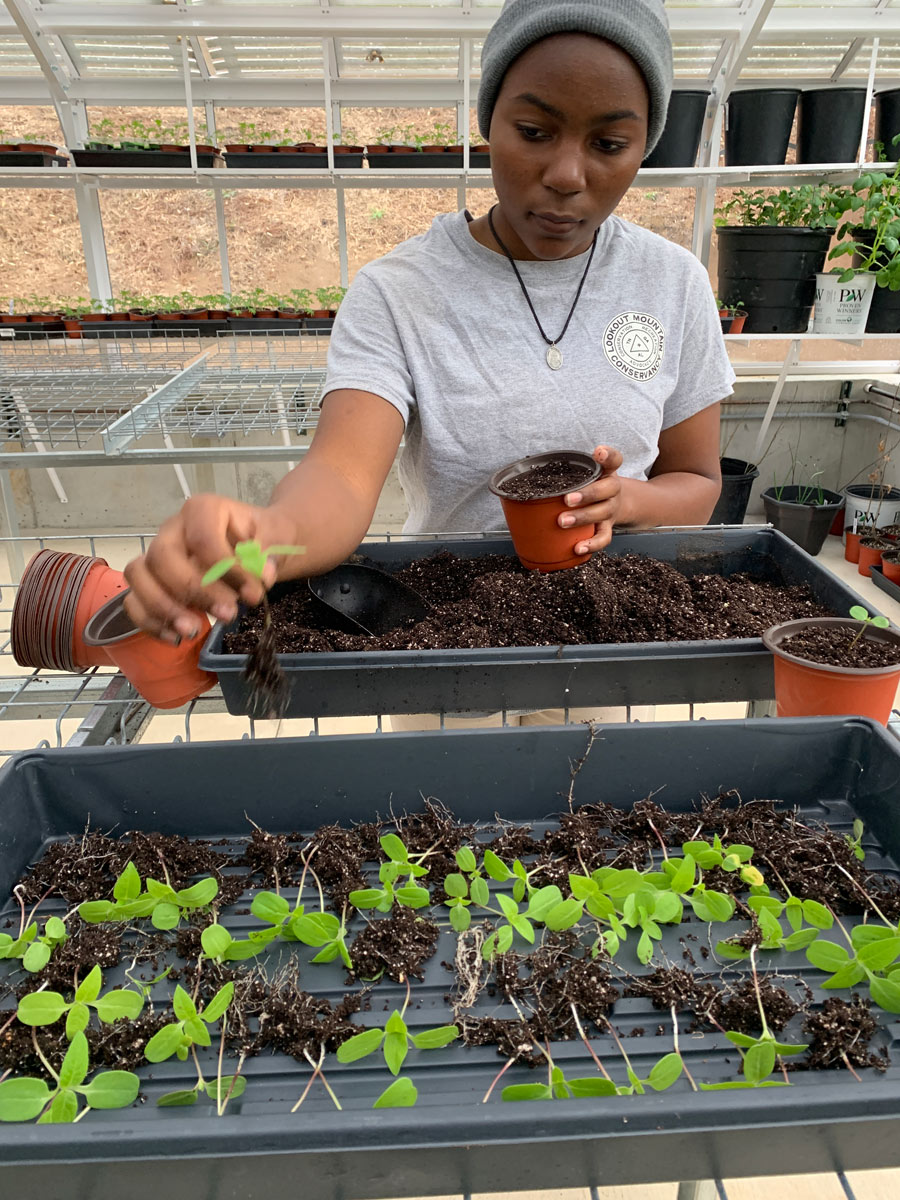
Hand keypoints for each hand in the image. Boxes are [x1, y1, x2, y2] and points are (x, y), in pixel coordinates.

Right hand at [123, 495, 303, 641]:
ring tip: (193, 631)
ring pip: (138, 575)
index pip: (203, 539)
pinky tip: (176, 638)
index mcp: (202, 510)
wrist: (256, 543)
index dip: (227, 570)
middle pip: (163, 556)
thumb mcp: (276, 535)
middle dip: (194, 591)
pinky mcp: (151, 580)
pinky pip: (133, 600)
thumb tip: (262, 573)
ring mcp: (157, 554)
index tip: (254, 594)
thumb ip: (270, 548)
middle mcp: (173, 528)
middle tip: (228, 614)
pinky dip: (149, 621)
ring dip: (163, 608)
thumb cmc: (263, 537)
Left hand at [557, 445, 623, 553]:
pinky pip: (603, 537)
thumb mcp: (582, 473)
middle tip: (567, 499)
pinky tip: (578, 548)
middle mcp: (612, 489)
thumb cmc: (588, 486)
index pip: (613, 459)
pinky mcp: (607, 526)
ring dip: (582, 517)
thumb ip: (564, 471)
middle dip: (587, 494)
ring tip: (562, 521)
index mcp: (605, 471)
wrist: (612, 503)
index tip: (598, 452)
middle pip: (607, 489)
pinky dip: (592, 544)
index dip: (607, 455)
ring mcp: (610, 508)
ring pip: (602, 512)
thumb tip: (523, 480)